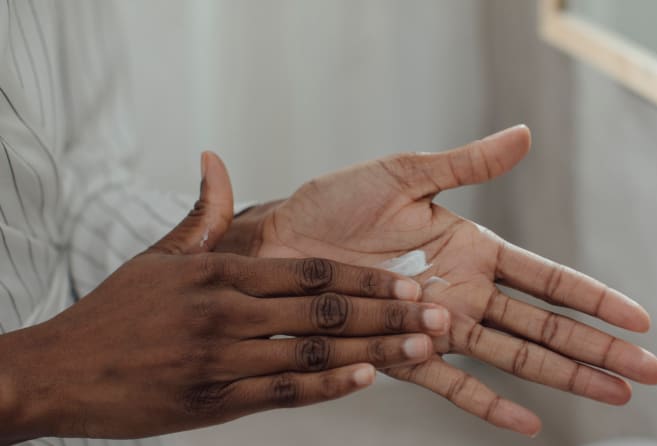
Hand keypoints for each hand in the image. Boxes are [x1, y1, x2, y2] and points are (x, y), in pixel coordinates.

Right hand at [0, 153, 448, 443]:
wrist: (59, 372)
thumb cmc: (114, 313)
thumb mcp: (157, 258)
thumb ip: (200, 215)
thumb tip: (213, 161)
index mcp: (219, 272)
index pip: (310, 269)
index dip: (366, 275)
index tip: (408, 278)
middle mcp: (226, 312)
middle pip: (325, 308)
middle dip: (387, 312)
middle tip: (437, 313)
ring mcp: (222, 359)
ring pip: (314, 351)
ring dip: (373, 350)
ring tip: (420, 348)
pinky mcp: (213, 402)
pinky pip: (282, 393)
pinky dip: (327, 386)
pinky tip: (365, 379)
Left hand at [219, 126, 656, 436]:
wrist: (277, 243)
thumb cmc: (334, 205)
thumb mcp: (406, 174)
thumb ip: (466, 164)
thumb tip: (524, 135)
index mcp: (471, 250)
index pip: (547, 277)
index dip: (593, 298)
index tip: (639, 318)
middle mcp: (463, 293)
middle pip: (544, 326)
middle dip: (598, 348)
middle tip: (648, 371)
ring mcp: (437, 326)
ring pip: (512, 357)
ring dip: (563, 377)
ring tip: (612, 395)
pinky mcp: (402, 351)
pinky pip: (452, 384)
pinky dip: (488, 404)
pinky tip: (528, 425)